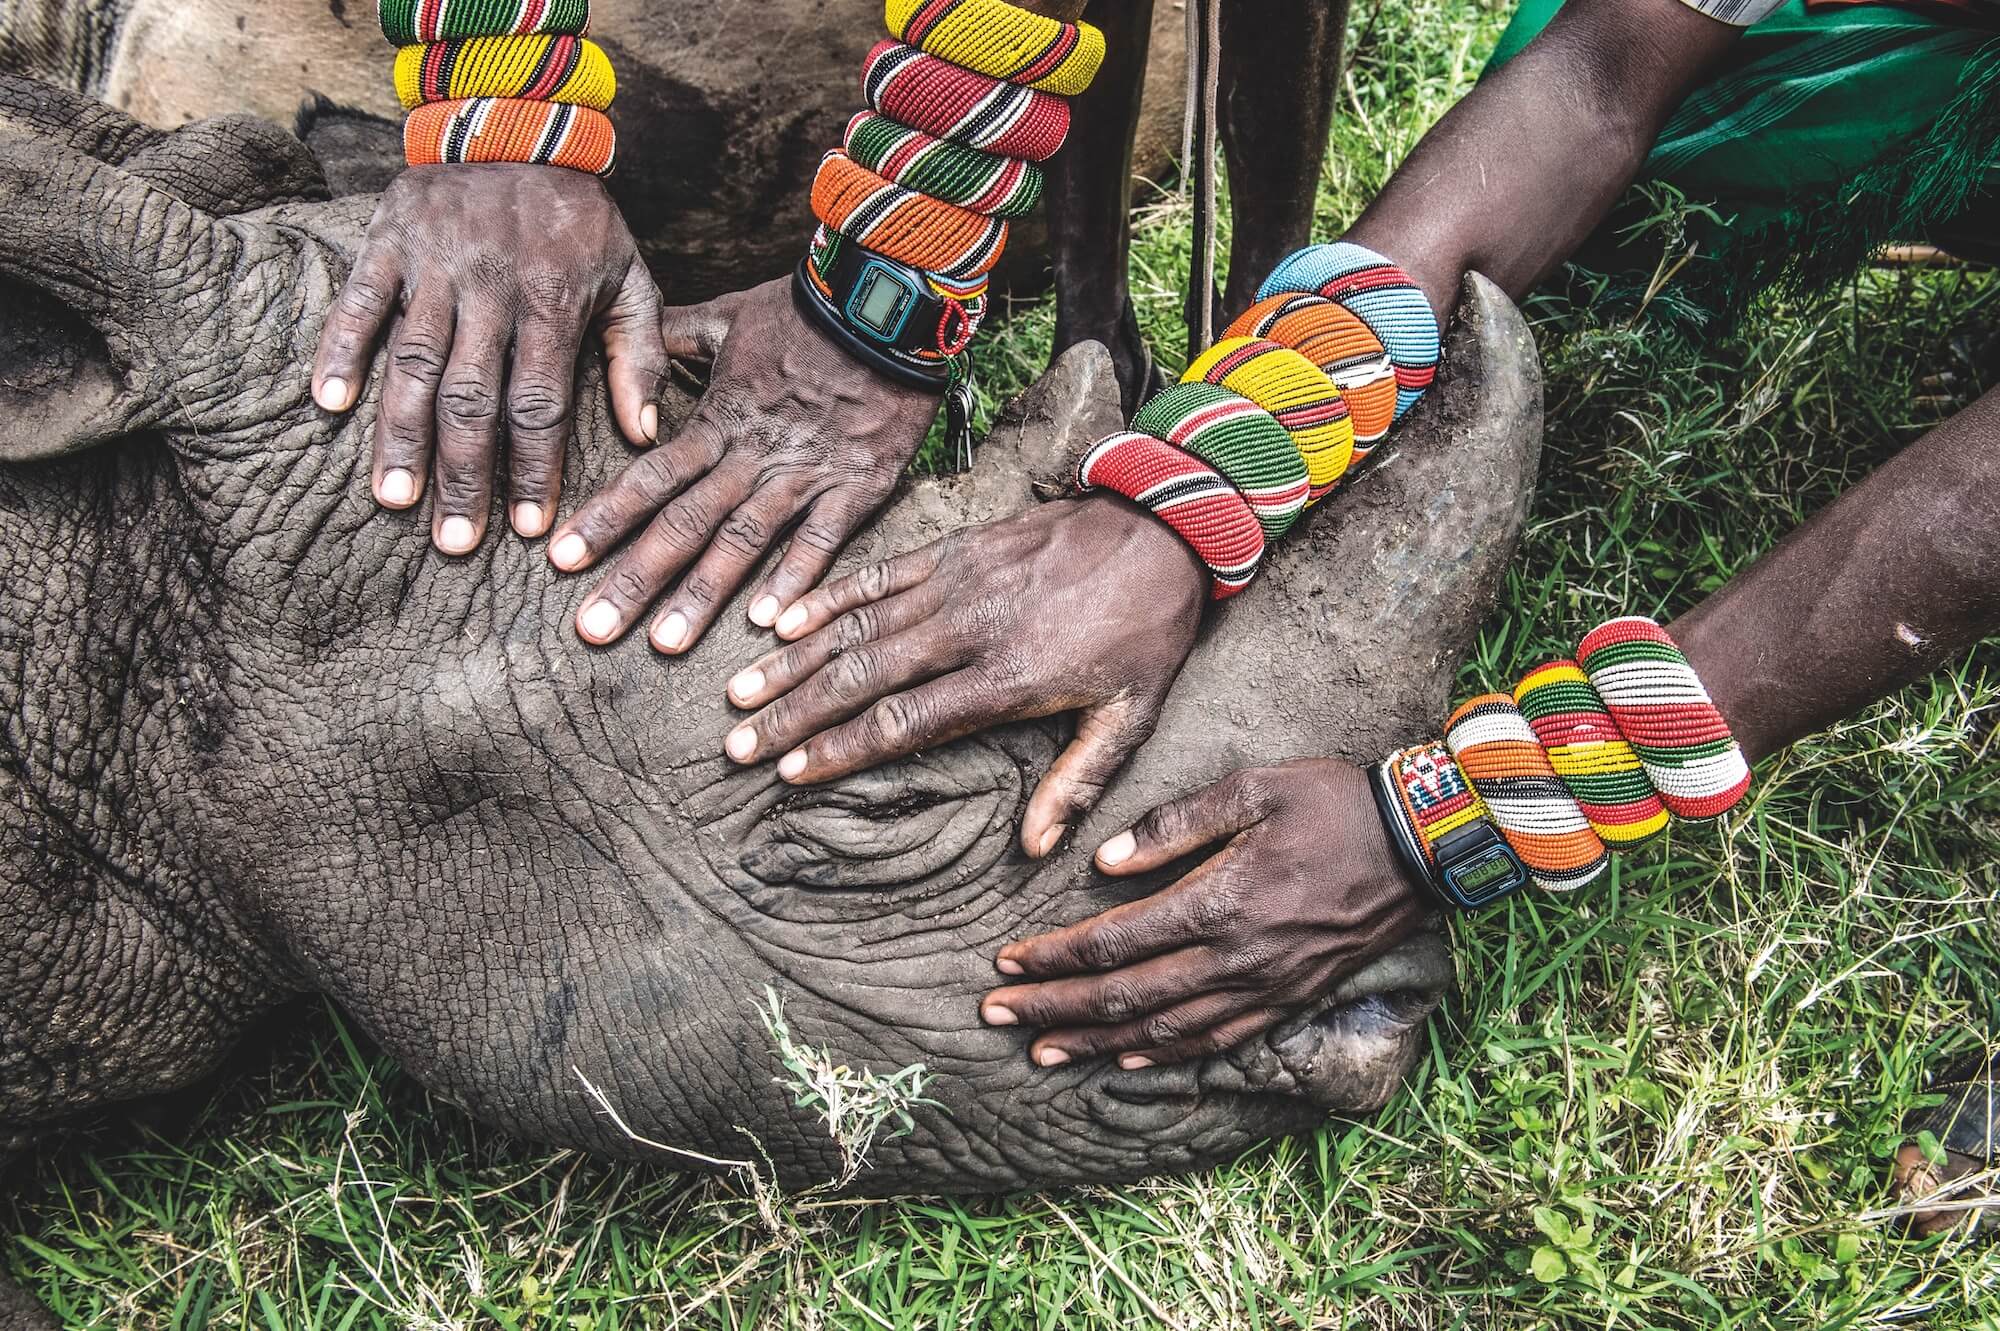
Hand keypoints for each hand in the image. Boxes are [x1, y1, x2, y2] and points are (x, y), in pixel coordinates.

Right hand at [311, 165, 665, 551]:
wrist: (519, 121)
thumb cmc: (579, 218)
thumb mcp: (630, 276)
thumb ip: (638, 356)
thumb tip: (644, 435)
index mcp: (553, 301)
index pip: (540, 403)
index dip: (532, 468)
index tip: (528, 529)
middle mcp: (491, 286)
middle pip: (473, 398)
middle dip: (465, 475)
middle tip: (455, 542)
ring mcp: (435, 262)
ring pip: (413, 362)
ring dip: (401, 435)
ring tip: (395, 499)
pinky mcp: (389, 238)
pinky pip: (360, 302)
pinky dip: (341, 350)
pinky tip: (330, 405)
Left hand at [550, 277, 940, 654]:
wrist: (886, 304)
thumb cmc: (810, 309)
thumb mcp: (732, 315)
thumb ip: (678, 335)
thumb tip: (636, 339)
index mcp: (719, 421)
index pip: (650, 478)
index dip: (604, 520)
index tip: (560, 559)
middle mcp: (752, 457)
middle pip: (683, 524)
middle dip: (635, 578)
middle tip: (593, 628)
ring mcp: (804, 476)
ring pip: (743, 542)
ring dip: (702, 595)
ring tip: (664, 644)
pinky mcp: (857, 486)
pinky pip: (823, 540)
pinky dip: (796, 579)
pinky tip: (771, 625)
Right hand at [721, 495, 1207, 855]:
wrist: (1164, 529)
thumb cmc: (1146, 632)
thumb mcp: (1130, 716)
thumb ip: (1077, 783)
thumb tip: (1035, 849)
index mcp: (1008, 677)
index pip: (905, 721)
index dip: (843, 748)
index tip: (793, 771)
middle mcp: (969, 629)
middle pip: (862, 676)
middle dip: (795, 713)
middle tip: (739, 744)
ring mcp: (956, 583)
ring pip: (856, 626)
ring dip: (793, 660)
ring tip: (741, 692)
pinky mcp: (954, 549)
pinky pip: (878, 575)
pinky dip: (827, 598)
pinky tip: (781, 619)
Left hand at [981, 759, 1429, 1067]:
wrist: (1423, 845)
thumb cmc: (1334, 803)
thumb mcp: (1253, 788)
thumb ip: (1174, 826)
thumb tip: (1103, 863)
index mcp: (1219, 903)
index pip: (1114, 943)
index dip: (1054, 957)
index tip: (1007, 961)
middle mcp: (1236, 959)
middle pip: (1124, 998)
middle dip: (1053, 1008)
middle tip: (995, 1016)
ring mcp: (1264, 988)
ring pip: (1163, 1031)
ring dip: (1095, 1043)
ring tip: (1042, 1051)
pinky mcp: (1289, 999)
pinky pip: (1216, 1042)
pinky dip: (1164, 1056)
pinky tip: (1127, 1060)